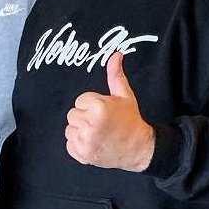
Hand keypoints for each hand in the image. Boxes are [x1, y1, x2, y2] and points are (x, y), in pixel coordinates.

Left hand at [65, 52, 154, 171]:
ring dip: (80, 131)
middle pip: (72, 114)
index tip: (104, 111)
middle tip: (101, 122)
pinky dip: (79, 145)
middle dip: (85, 117)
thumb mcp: (124, 95)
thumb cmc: (130, 120)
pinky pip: (69, 144)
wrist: (139, 148)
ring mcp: (85, 142)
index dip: (92, 105)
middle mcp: (90, 125)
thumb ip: (115, 74)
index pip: (80, 100)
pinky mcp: (83, 155)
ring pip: (70, 129)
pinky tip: (94, 143)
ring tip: (97, 132)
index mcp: (98, 108)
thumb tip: (116, 54)